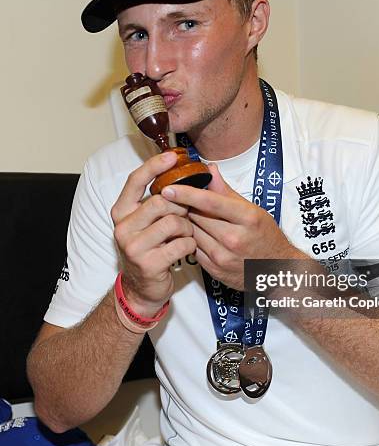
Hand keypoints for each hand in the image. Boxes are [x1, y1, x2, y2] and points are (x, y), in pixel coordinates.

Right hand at [111, 151, 195, 315]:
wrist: (142, 288)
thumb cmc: (150, 248)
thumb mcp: (148, 221)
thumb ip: (158, 198)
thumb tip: (176, 168)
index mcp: (121, 211)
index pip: (135, 180)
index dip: (154, 166)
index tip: (172, 156)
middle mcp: (123, 226)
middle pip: (161, 201)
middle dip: (182, 206)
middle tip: (186, 215)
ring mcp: (133, 246)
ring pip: (174, 222)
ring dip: (188, 227)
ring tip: (185, 234)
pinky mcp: (149, 263)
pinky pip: (181, 244)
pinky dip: (189, 245)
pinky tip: (184, 249)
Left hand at [162, 163, 302, 290]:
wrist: (276, 270)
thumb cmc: (266, 237)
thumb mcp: (253, 210)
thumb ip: (226, 191)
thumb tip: (210, 170)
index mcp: (246, 218)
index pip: (209, 202)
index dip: (186, 193)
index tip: (169, 188)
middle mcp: (234, 238)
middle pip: (196, 217)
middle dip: (184, 207)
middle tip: (176, 199)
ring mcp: (223, 256)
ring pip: (191, 232)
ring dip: (186, 222)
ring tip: (186, 215)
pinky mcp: (214, 269)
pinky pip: (193, 248)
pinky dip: (190, 238)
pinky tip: (194, 232)